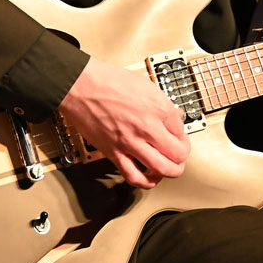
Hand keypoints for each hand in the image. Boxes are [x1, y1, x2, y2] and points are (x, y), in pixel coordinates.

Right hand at [58, 58, 190, 187]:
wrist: (80, 86)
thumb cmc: (108, 81)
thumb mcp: (146, 85)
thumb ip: (162, 104)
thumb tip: (174, 117)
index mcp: (158, 108)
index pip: (182, 130)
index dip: (182, 134)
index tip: (178, 135)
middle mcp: (147, 127)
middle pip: (178, 154)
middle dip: (182, 157)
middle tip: (180, 155)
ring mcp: (130, 142)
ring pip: (161, 169)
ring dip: (170, 172)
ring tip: (170, 169)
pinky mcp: (114, 153)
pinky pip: (133, 176)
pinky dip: (146, 181)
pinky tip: (149, 178)